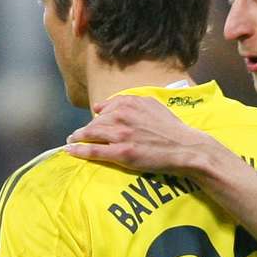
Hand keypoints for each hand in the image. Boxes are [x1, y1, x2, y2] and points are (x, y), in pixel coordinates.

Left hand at [65, 95, 212, 174]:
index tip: (93, 124)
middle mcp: (122, 116)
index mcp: (129, 103)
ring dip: (78, 138)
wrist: (185, 148)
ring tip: (71, 142)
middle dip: (85, 130)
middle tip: (77, 136)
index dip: (97, 119)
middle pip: (95, 122)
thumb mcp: (151, 105)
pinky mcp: (121, 153)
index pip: (104, 110)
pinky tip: (70, 151)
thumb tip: (101, 107)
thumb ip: (126, 102)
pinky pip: (94, 151)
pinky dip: (79, 150)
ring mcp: (121, 135)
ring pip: (91, 134)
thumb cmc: (171, 128)